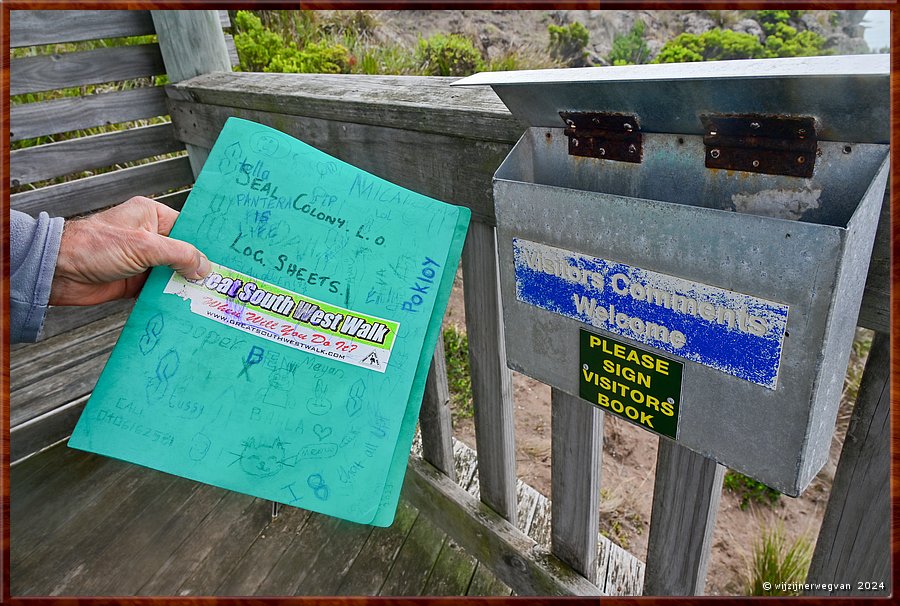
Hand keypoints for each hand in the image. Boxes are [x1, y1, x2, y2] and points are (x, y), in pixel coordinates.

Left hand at [50, 196, 210, 305]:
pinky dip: (171, 298)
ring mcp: (143, 261)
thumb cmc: (94, 246)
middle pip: (184, 254)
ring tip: (210, 297)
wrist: (58, 272)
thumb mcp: (144, 246)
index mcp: (152, 216)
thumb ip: (179, 255)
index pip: (188, 228)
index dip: (206, 243)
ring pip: (174, 274)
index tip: (227, 257)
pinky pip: (161, 291)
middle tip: (224, 281)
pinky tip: (187, 306)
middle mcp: (149, 237)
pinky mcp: (136, 282)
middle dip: (199, 269)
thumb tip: (205, 267)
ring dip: (186, 286)